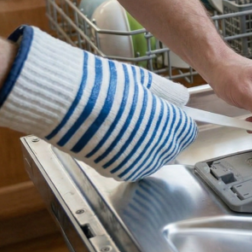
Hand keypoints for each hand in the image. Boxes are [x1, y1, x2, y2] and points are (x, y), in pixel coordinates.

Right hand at [0, 26, 195, 180]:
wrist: (65, 103)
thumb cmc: (102, 85)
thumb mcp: (140, 80)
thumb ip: (167, 92)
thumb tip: (182, 98)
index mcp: (167, 122)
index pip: (187, 131)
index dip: (179, 122)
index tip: (171, 115)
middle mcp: (155, 147)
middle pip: (173, 147)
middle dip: (166, 135)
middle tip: (148, 120)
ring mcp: (135, 162)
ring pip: (154, 161)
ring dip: (150, 149)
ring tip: (130, 129)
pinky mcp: (115, 171)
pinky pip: (134, 169)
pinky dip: (131, 158)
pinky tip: (118, 141)